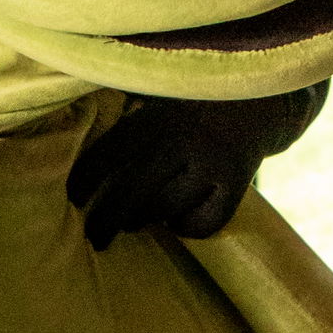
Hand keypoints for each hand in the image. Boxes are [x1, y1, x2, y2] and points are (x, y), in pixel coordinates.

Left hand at [67, 88, 322, 250]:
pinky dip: (187, 228)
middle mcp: (179, 137)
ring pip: (164, 209)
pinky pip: (204, 222)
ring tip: (137, 221)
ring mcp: (210, 160)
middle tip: (95, 239)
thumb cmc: (195, 98)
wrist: (264, 92)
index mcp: (153, 114)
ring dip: (145, 220)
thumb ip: (126, 108)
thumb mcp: (159, 92)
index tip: (74, 200)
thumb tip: (69, 127)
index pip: (106, 154)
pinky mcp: (237, 180)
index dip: (84, 182)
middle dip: (105, 222)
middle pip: (129, 193)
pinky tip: (179, 221)